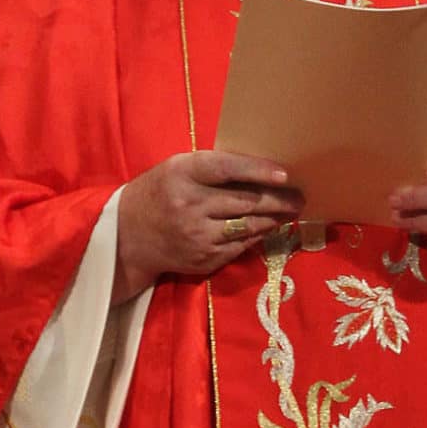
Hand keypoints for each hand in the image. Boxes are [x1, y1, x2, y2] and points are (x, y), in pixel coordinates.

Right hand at [115, 150, 295, 298]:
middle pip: (245, 202)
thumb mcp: (177, 170)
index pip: (226, 169)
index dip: (257, 170)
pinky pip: (239, 246)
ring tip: (290, 211)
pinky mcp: (203, 258)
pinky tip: (267, 227)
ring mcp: (197, 235)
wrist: (127, 237)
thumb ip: (211, 169)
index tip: (284, 173)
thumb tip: (261, 169)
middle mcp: (189, 205)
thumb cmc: (159, 193)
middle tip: (300, 197)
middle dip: (279, 200)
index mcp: (182, 174)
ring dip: (273, 219)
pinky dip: (256, 236)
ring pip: (247, 226)